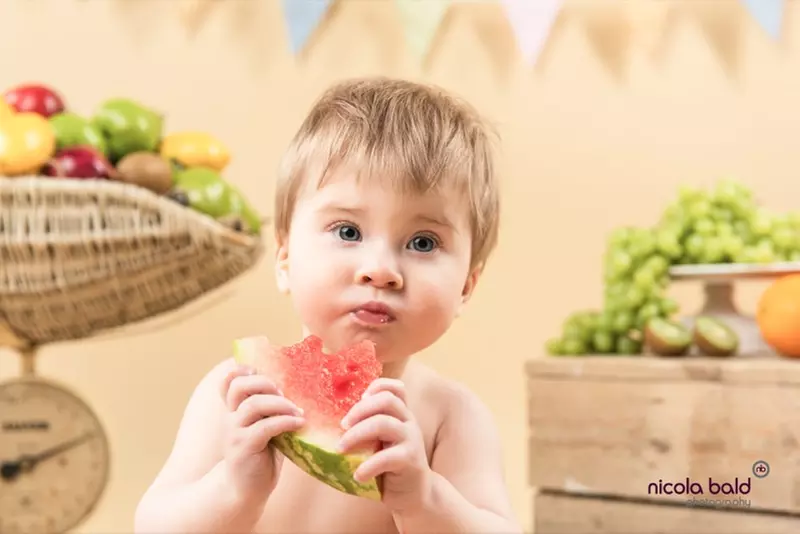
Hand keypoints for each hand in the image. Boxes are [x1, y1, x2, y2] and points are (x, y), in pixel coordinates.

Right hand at [220, 365, 304, 501]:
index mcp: (234, 410)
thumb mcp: (264, 427)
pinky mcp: (243, 447)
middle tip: (285, 393)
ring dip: (280, 404)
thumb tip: (299, 389)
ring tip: (298, 411)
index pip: (228, 381)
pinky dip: (285, 421)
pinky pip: (265, 426)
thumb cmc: (261, 455)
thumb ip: (270, 410)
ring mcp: (234, 432)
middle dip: (265, 383)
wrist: (246, 490)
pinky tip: (299, 423)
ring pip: (253, 405)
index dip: (240, 370)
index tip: (260, 370)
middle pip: (239, 386)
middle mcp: (230, 417)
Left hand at [338, 378, 431, 513]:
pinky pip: (386, 457)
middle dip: (359, 410)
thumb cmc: (390, 466)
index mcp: (401, 414)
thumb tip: (327, 424)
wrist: (414, 494)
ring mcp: (411, 439)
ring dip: (356, 434)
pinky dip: (367, 467)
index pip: (396, 388)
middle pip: (387, 400)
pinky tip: (358, 476)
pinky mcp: (410, 460)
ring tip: (340, 449)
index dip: (376, 387)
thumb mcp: (380, 442)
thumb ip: (366, 429)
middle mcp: (408, 422)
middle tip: (342, 426)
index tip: (359, 399)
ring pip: (383, 423)